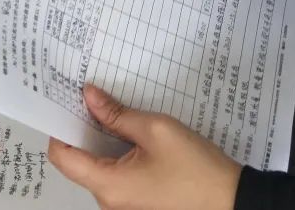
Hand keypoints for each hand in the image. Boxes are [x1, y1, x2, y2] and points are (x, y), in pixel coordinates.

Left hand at [48, 85, 240, 209]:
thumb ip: (116, 114)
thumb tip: (87, 95)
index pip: (62, 158)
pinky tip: (128, 135)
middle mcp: (109, 202)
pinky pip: (114, 177)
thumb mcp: (155, 130)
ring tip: (110, 112)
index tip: (66, 103)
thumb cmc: (196, 167)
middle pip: (79, 163)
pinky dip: (115, 155)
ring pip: (97, 168)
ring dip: (100, 141)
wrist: (235, 200)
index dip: (60, 128)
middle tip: (89, 99)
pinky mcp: (137, 205)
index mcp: (108, 185)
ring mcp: (123, 207)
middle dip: (82, 130)